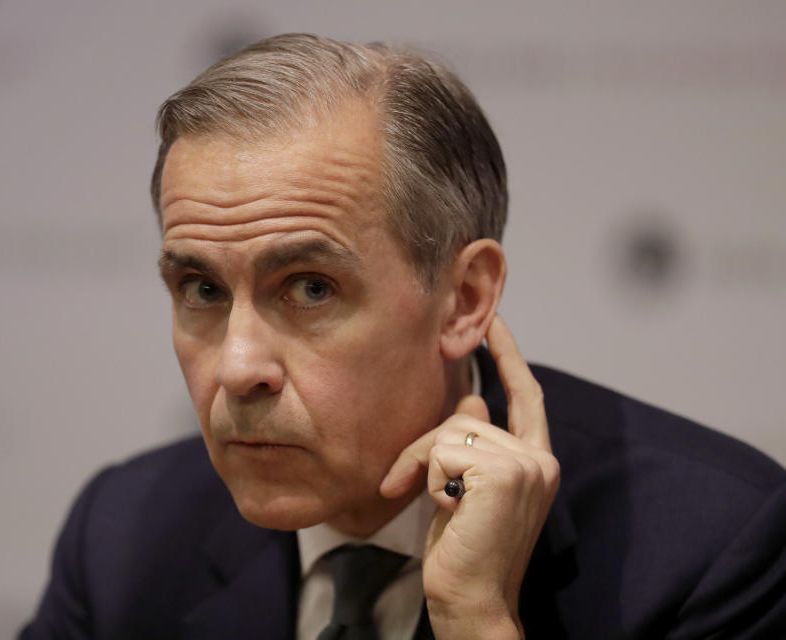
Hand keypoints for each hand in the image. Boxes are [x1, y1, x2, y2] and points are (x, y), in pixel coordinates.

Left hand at [380, 316, 559, 638]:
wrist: (472, 600)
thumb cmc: (464, 550)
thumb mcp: (467, 489)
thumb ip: (475, 444)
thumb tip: (470, 398)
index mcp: (536, 461)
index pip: (525, 395)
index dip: (509, 356)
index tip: (495, 321)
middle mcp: (540, 458)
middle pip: (466, 414)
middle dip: (425, 446)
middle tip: (403, 482)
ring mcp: (527, 464)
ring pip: (449, 430)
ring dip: (419, 464)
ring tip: (424, 500)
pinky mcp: (503, 472)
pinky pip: (440, 449)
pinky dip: (422, 475)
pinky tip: (435, 505)